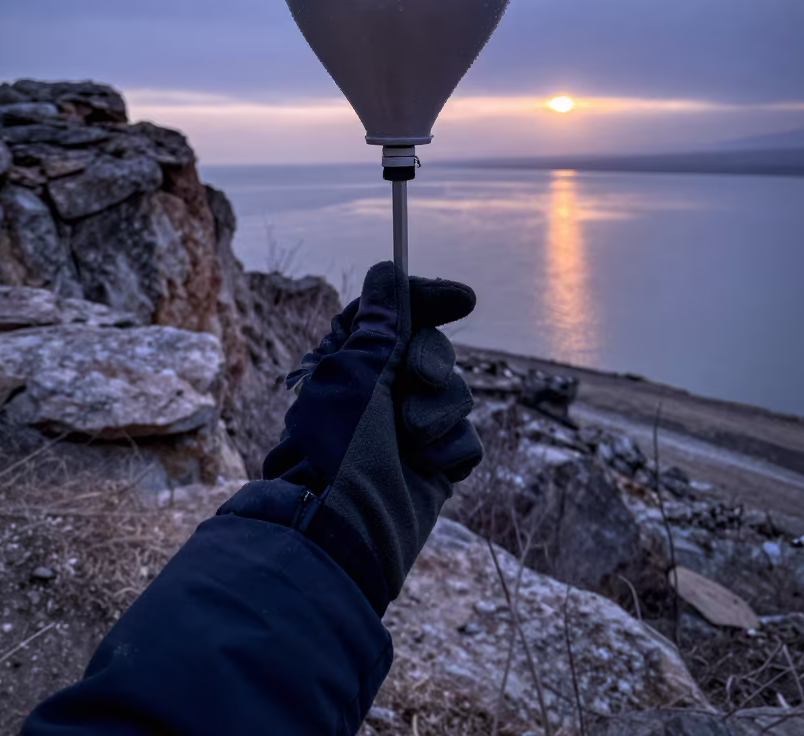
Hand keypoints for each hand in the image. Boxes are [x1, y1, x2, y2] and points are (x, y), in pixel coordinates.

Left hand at [220, 261, 482, 615]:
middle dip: (433, 363)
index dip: (427, 300)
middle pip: (433, 349)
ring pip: (455, 393)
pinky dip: (450, 450)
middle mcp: (379, 391)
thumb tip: (386, 270)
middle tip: (419, 380)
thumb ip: (382, 323)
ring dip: (439, 412)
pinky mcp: (433, 464)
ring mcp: (408, 428)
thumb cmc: (337, 447)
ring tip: (411, 438)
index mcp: (350, 361)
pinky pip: (466, 438)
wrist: (344, 533)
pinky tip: (426, 466)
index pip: (395, 313)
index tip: (462, 299)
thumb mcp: (355, 372)